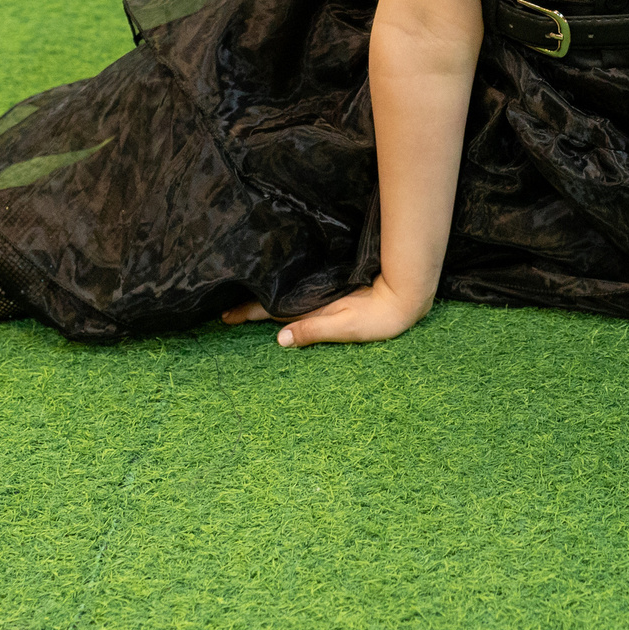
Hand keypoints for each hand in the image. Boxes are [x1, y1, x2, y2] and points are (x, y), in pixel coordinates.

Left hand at [222, 279, 430, 346]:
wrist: (405, 301)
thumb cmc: (377, 317)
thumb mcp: (344, 325)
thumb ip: (315, 330)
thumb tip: (280, 340)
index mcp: (310, 316)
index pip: (270, 314)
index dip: (246, 314)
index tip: (222, 316)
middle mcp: (311, 310)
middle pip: (272, 308)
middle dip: (249, 309)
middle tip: (223, 309)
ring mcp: (320, 303)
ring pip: (284, 303)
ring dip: (264, 302)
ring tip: (242, 296)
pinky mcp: (332, 295)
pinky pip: (301, 296)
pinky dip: (286, 294)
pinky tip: (278, 289)